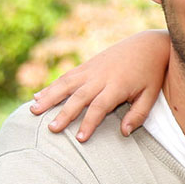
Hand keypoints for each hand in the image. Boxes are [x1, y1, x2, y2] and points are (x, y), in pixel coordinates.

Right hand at [29, 30, 171, 141]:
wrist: (148, 45)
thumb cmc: (151, 73)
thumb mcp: (151, 95)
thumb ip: (138, 114)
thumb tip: (124, 133)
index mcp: (118, 86)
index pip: (100, 107)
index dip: (89, 122)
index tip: (80, 139)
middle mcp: (101, 77)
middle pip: (79, 97)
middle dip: (64, 113)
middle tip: (51, 129)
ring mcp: (92, 69)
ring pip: (66, 84)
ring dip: (49, 97)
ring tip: (33, 111)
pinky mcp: (87, 65)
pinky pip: (66, 76)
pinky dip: (51, 86)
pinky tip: (38, 96)